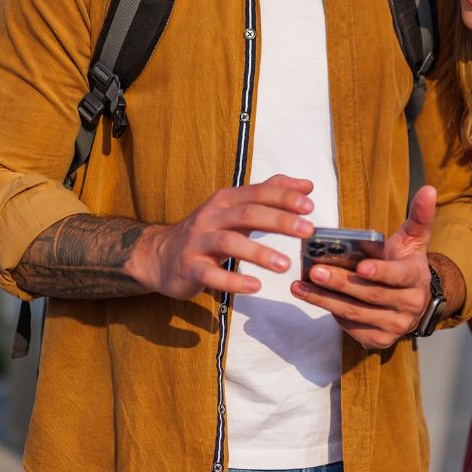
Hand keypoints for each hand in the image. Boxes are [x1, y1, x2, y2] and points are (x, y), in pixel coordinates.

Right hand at [138, 174, 315, 299]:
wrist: (161, 255)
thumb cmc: (208, 231)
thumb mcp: (236, 208)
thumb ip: (270, 194)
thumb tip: (306, 185)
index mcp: (226, 200)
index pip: (258, 193)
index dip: (284, 197)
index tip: (310, 206)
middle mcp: (212, 217)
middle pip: (247, 214)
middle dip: (279, 220)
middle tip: (308, 230)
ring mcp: (199, 242)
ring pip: (230, 243)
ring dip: (259, 253)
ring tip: (285, 265)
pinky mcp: (190, 267)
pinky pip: (211, 274)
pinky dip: (233, 281)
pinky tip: (255, 286)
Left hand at [291, 185, 437, 348]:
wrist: (412, 299)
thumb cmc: (404, 262)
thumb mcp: (413, 238)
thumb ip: (419, 215)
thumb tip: (428, 188)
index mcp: (417, 278)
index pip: (399, 276)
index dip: (380, 272)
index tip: (361, 266)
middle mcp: (410, 306)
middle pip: (370, 295)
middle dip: (340, 283)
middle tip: (314, 270)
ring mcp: (394, 326)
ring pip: (355, 313)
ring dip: (325, 300)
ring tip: (300, 286)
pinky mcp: (378, 340)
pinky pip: (351, 327)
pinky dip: (330, 313)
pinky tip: (312, 297)